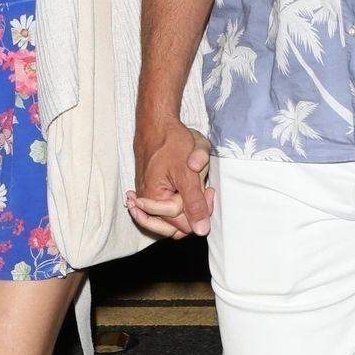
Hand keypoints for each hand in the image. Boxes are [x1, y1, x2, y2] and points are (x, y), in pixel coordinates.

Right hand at [128, 121, 213, 238]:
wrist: (157, 124)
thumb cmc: (170, 143)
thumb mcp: (188, 173)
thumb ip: (195, 203)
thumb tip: (201, 230)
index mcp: (153, 200)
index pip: (183, 225)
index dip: (200, 210)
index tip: (208, 189)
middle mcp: (146, 203)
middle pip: (176, 227)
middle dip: (193, 209)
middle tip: (203, 188)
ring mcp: (147, 198)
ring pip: (173, 218)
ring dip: (187, 203)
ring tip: (194, 184)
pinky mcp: (151, 192)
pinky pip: (168, 207)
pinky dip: (180, 198)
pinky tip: (186, 185)